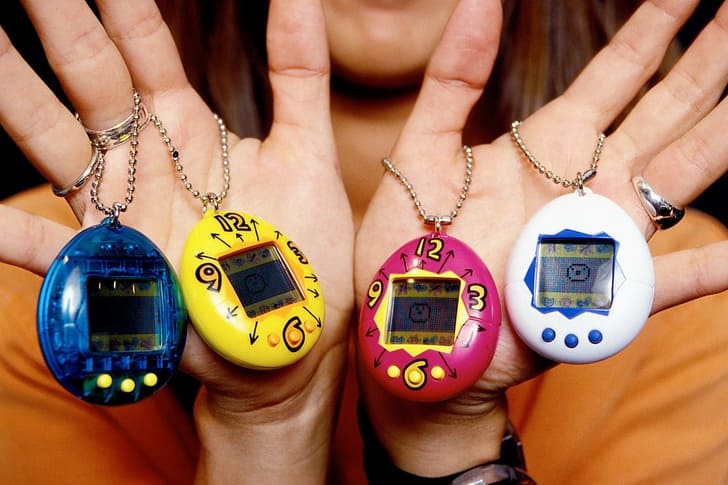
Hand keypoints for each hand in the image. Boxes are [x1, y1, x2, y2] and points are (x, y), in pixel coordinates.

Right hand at [0, 0, 352, 482]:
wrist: (292, 335)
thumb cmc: (305, 248)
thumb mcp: (310, 151)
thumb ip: (299, 72)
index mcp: (189, 127)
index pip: (145, 48)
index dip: (120, 2)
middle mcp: (145, 160)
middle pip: (90, 78)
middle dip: (59, 23)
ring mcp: (123, 211)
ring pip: (55, 142)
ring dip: (15, 98)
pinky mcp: (114, 267)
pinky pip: (49, 250)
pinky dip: (11, 234)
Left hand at [355, 0, 727, 476]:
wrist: (410, 330)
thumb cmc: (408, 248)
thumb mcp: (421, 153)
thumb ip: (452, 80)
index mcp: (548, 145)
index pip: (617, 73)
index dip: (654, 28)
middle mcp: (587, 182)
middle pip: (668, 109)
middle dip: (710, 61)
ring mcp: (601, 234)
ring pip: (687, 172)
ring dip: (726, 133)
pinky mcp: (602, 293)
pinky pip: (670, 281)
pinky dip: (711, 268)